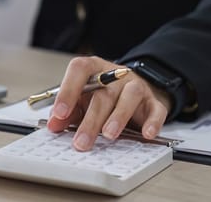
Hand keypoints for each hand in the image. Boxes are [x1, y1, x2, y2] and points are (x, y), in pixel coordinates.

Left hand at [46, 56, 171, 150]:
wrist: (136, 92)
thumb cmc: (105, 96)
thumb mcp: (83, 101)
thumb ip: (68, 112)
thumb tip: (54, 124)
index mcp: (94, 69)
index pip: (79, 70)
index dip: (68, 90)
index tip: (60, 113)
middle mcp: (116, 75)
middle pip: (103, 94)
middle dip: (91, 120)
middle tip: (81, 141)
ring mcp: (137, 86)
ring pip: (130, 97)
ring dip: (118, 117)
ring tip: (108, 135)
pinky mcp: (153, 102)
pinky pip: (156, 110)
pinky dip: (152, 122)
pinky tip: (147, 134)